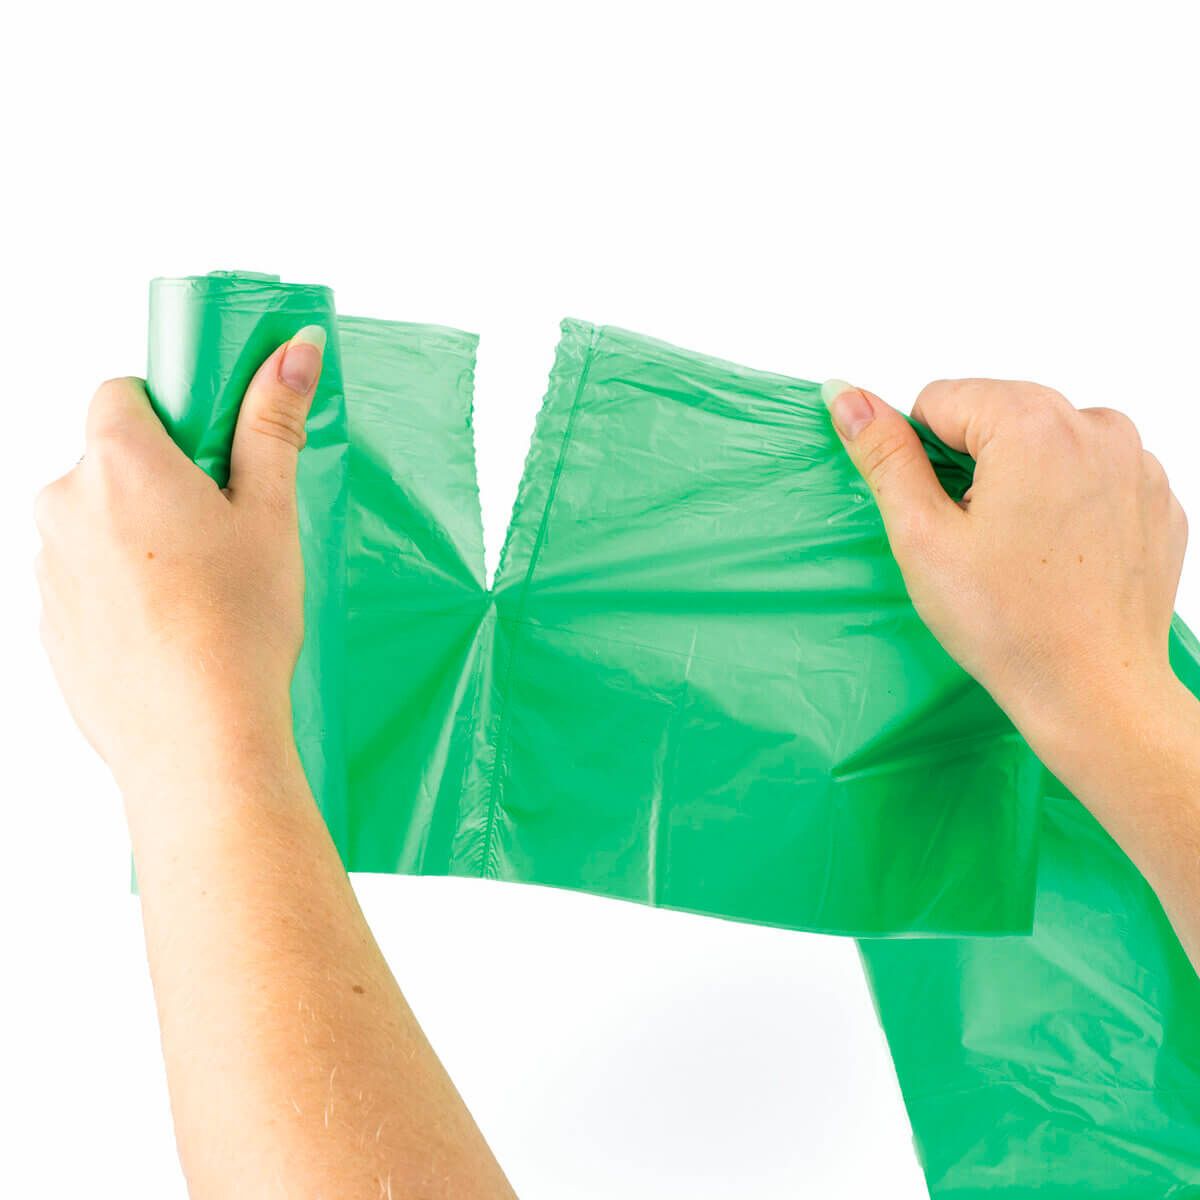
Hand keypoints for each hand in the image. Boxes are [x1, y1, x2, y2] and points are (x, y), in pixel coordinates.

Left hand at [35, 326, 326, 792]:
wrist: (199, 741)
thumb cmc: (239, 626)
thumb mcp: (272, 514)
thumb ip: (273, 423)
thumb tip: (295, 350)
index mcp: (118, 463)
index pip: (122, 393)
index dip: (170, 416)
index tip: (211, 453)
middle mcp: (64, 505)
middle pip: (108, 461)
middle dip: (158, 480)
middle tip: (221, 529)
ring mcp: (47, 570)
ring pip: (94, 524)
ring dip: (137, 536)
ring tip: (201, 589)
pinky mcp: (49, 626)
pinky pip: (84, 581)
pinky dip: (121, 589)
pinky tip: (172, 628)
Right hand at [821, 378, 1187, 754]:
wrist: (1094, 693)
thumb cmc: (1007, 624)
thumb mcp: (922, 536)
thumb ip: (884, 454)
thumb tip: (846, 395)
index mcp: (1033, 425)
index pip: (941, 400)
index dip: (921, 458)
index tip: (940, 516)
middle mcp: (1097, 427)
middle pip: (998, 412)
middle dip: (974, 464)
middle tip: (974, 539)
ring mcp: (1138, 462)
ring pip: (1046, 440)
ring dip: (1022, 477)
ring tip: (1018, 549)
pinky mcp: (1157, 498)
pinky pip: (1092, 473)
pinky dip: (1068, 500)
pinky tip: (1058, 555)